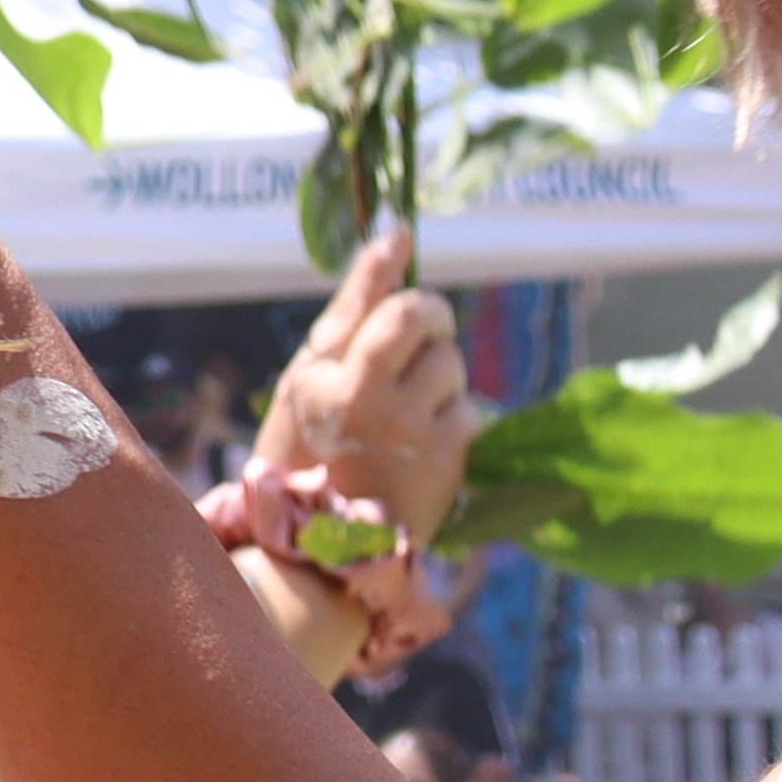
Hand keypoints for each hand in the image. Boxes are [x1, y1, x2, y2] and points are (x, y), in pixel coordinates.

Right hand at [254, 232, 477, 540]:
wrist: (324, 547)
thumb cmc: (312, 448)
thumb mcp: (309, 379)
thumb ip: (353, 309)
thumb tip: (398, 234)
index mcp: (321, 379)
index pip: (378, 305)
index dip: (395, 278)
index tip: (403, 249)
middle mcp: (364, 401)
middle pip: (423, 318)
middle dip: (429, 321)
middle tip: (415, 346)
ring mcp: (409, 430)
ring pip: (452, 363)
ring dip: (440, 380)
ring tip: (407, 416)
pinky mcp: (447, 457)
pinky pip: (471, 409)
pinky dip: (454, 421)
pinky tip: (423, 447)